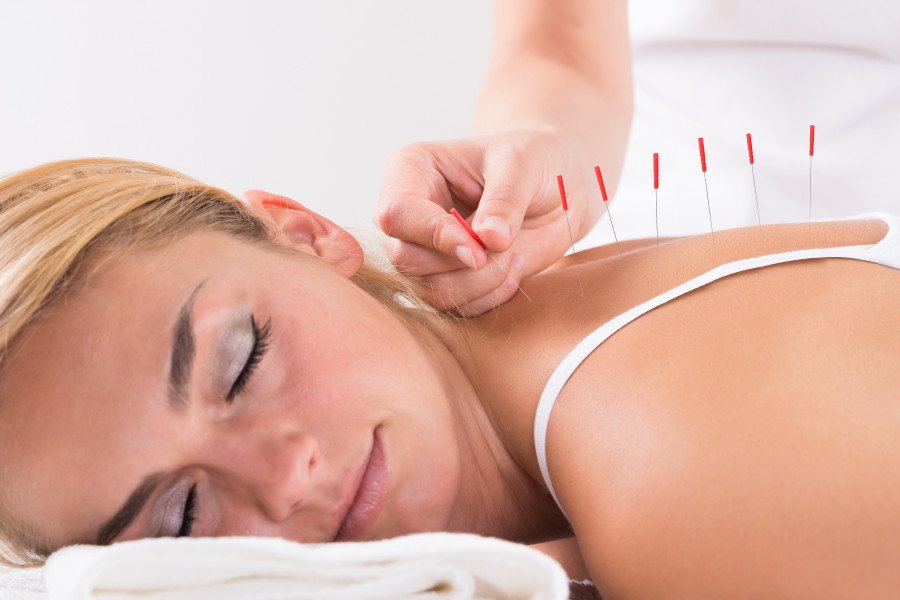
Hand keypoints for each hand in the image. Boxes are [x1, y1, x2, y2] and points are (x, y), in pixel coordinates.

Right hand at [375, 127, 598, 315]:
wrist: (559, 186)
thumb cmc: (534, 160)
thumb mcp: (522, 166)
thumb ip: (504, 201)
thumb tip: (488, 241)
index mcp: (410, 170)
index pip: (397, 213)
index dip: (435, 235)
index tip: (481, 248)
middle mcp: (408, 214)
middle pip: (406, 259)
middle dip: (462, 264)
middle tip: (507, 247)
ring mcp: (423, 251)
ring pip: (430, 290)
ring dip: (481, 283)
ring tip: (514, 254)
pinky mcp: (445, 278)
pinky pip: (457, 306)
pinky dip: (491, 295)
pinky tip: (514, 266)